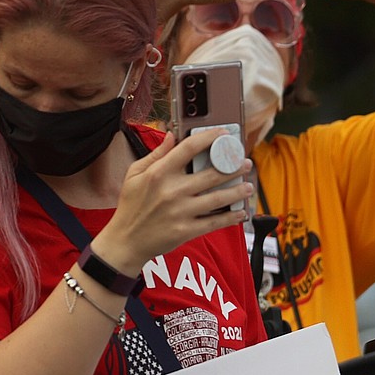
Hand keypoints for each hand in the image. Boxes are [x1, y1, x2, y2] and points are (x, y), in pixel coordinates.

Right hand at [93, 130, 252, 273]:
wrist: (126, 240)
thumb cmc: (131, 205)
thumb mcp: (135, 174)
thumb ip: (156, 154)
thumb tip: (172, 135)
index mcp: (158, 173)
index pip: (189, 149)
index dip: (209, 138)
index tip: (224, 134)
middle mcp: (172, 190)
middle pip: (211, 174)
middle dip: (233, 167)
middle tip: (245, 163)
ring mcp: (181, 211)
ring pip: (218, 198)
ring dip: (237, 191)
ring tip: (248, 186)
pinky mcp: (187, 230)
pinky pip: (215, 222)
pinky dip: (231, 217)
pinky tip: (241, 212)